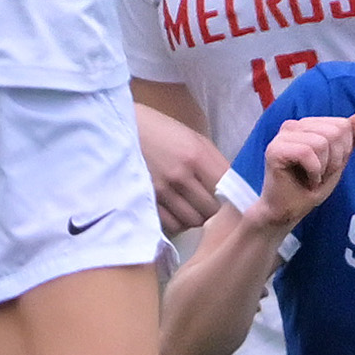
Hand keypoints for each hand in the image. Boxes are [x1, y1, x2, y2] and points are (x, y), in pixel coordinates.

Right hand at [137, 104, 228, 232]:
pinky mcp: (147, 201)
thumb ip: (214, 163)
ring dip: (197, 217)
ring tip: (193, 208)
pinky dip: (179, 223)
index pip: (227, 189)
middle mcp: (181, 175)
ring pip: (193, 220)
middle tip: (211, 205)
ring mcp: (162, 190)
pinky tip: (178, 212)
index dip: (231, 197)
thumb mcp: (193, 138)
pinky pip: (172, 225)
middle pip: (212, 210)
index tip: (231, 199)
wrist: (121, 129)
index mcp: (197, 155)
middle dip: (215, 210)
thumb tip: (233, 188)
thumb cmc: (161, 131)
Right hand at [249, 113, 354, 229]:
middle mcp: (293, 126)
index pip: (342, 125)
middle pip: (334, 132)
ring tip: (313, 178)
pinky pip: (306, 152)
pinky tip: (307, 181)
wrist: (287, 212)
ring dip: (323, 168)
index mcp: (307, 125)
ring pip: (321, 142)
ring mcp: (282, 137)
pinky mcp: (274, 150)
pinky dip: (313, 172)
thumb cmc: (309, 188)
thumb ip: (349, 140)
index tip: (329, 167)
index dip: (343, 150)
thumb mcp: (337, 162)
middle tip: (321, 175)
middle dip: (335, 160)